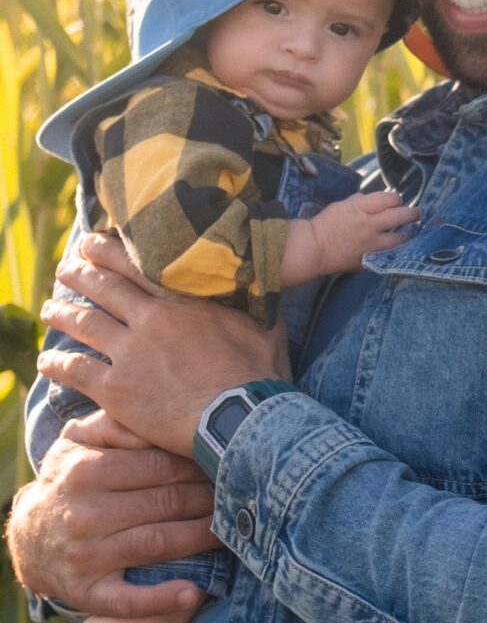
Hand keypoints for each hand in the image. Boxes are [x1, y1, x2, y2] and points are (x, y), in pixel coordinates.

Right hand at [7, 410, 213, 617]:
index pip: (157, 464)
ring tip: (230, 528)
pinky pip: (129, 599)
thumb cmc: (69, 477)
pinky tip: (192, 593)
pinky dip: (162, 599)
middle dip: (206, 496)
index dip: (195, 463)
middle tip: (236, 491)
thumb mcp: (78, 440)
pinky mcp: (87, 591)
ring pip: (157, 542)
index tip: (223, 460)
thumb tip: (156, 418)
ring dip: (200, 537)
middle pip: (164, 502)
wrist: (29, 535)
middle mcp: (86, 513)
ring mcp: (87, 555)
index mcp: (86, 470)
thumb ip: (115, 424)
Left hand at [37, 234, 291, 455]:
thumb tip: (267, 276)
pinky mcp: (117, 389)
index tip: (92, 242)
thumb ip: (255, 298)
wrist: (239, 417)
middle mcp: (150, 319)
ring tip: (50, 308)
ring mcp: (129, 353)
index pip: (137, 267)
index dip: (110, 252)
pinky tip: (46, 362)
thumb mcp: (262, 323)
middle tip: (66, 269)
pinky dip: (58, 364)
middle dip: (81, 275)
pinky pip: (78, 370)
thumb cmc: (256, 373)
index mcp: (182, 300)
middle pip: (105, 289)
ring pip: (86, 324)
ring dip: (63, 313)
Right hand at [281, 190, 419, 284]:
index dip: (396, 199)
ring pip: (400, 237)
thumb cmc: (325, 223)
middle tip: (417, 213)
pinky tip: (400, 246)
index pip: (388, 199)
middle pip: (399, 215)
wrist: (314, 249)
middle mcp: (370, 224)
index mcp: (361, 207)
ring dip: (408, 233)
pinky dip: (396, 249)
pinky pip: (389, 253)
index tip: (396, 201)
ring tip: (412, 231)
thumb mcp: (343, 204)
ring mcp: (372, 243)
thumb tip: (373, 201)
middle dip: (412, 213)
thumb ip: (360, 202)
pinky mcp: (370, 258)